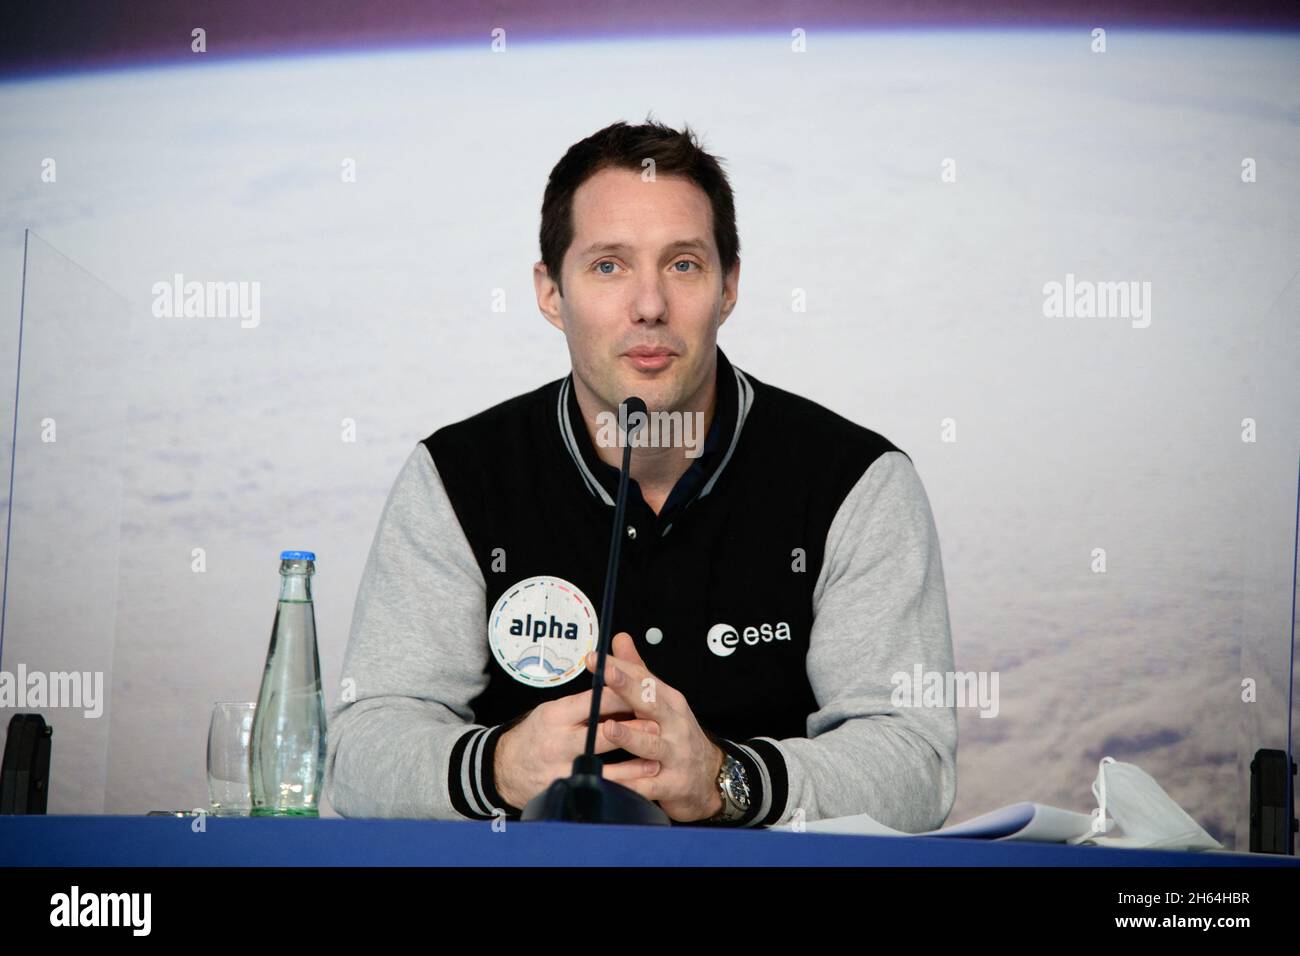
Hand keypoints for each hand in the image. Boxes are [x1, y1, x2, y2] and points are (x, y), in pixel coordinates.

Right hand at [494, 683, 660, 810]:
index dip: (622, 697)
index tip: (643, 694)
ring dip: (632, 766)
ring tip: (654, 760)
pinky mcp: (566, 790)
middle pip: (601, 735)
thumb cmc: (536, 734)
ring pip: (603, 768)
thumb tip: (621, 691)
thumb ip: (585, 704)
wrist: (506, 768)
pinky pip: (597, 791)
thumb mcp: (554, 711)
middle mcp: (558, 742)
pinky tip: (637, 785)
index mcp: (556, 716)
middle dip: (632, 731)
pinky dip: (620, 788)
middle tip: (656, 726)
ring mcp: (561, 769)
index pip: (594, 701)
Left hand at [585, 633, 725, 822]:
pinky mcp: (672, 783)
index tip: (597, 658)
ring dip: (630, 736)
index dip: (621, 667)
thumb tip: (620, 639)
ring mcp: (675, 754)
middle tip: (605, 676)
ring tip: (609, 728)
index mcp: (670, 702)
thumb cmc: (677, 735)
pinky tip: (611, 779)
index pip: (644, 679)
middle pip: (650, 703)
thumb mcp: (662, 701)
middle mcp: (675, 724)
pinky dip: (630, 782)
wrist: (708, 776)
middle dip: (627, 688)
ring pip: (650, 744)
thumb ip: (638, 671)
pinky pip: (648, 784)